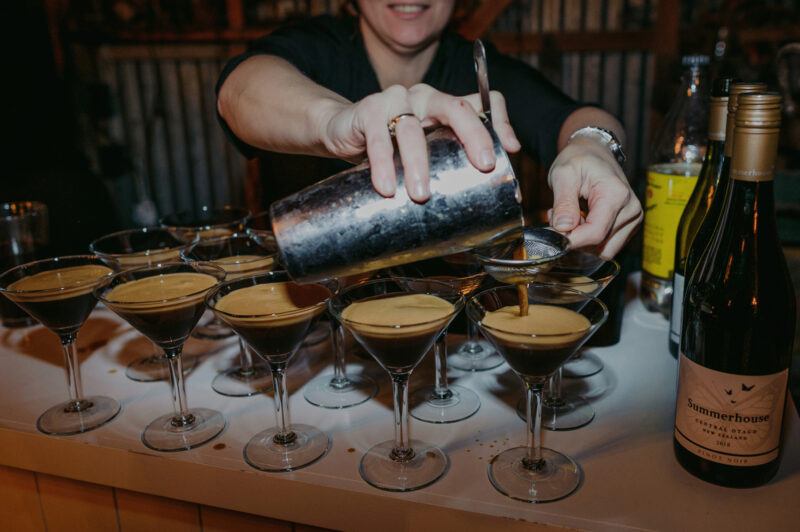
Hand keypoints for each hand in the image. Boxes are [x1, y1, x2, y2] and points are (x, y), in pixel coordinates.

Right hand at [321, 84, 520, 201]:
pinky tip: (386, 187)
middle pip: (457, 107)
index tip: (509, 152)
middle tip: (482, 166)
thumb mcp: (424, 151)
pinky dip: (383, 163)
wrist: (341, 129)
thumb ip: (449, 162)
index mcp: (444, 105)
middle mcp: (426, 96)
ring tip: (421, 194)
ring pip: (413, 128)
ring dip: (418, 163)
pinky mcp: (368, 110)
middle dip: (474, 136)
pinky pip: (378, 137)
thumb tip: (483, 192)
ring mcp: (397, 99)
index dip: (501, 122)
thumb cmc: (390, 145)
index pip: (482, 102)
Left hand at [547, 135, 642, 259]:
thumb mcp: (563, 174)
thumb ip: (563, 202)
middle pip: (599, 245)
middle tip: (561, 216)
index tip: (552, 234)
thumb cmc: (579, 159)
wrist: (595, 152)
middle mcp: (631, 209)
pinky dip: (591, 238)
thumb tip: (563, 228)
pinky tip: (583, 219)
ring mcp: (633, 219)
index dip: (571, 240)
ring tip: (572, 216)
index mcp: (616, 194)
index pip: (595, 233)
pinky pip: (607, 245)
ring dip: (583, 239)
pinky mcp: (629, 226)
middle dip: (575, 237)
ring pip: (603, 250)